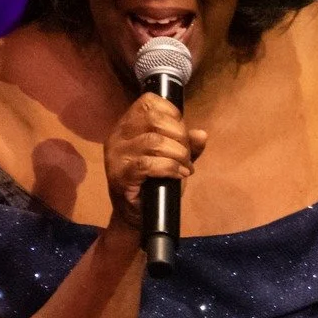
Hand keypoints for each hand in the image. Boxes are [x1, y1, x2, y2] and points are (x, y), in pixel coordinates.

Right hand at [103, 92, 206, 230]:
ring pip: (154, 142)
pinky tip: (178, 175)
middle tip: (186, 154)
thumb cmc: (156, 181)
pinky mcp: (119, 175)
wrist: (139, 215)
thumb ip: (188, 144)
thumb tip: (201, 134)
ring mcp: (116, 156)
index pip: (149, 102)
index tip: (182, 133)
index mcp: (128, 125)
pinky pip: (148, 164)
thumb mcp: (175, 157)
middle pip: (154, 119)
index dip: (172, 113)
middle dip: (180, 136)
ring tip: (184, 167)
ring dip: (178, 154)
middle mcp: (118, 136)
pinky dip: (170, 168)